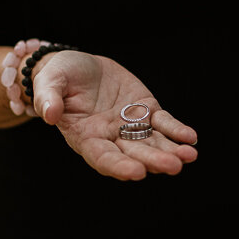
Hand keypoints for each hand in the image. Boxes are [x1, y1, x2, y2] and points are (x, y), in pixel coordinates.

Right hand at [29, 51, 197, 180]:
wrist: (77, 65)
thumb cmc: (58, 76)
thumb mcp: (49, 82)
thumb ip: (48, 98)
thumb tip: (48, 114)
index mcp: (85, 137)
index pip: (102, 157)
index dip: (119, 166)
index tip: (137, 173)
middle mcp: (110, 137)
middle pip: (134, 154)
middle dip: (153, 161)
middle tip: (174, 166)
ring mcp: (130, 125)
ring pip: (153, 142)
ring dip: (171, 150)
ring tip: (188, 156)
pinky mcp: (145, 110)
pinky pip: (163, 123)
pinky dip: (177, 130)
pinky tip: (190, 138)